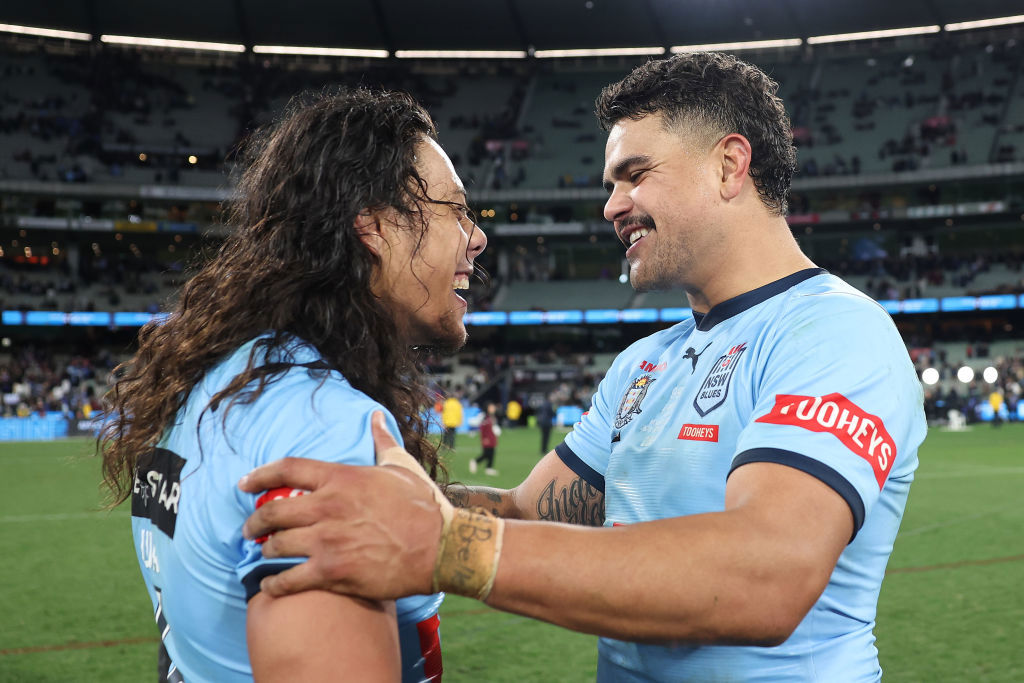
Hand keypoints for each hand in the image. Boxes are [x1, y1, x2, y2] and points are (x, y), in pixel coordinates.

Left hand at [238, 412, 443, 598]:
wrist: (442, 548)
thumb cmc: (422, 506)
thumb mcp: (401, 466)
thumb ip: (382, 441)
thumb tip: (376, 417)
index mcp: (341, 478)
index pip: (287, 469)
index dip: (259, 475)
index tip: (244, 484)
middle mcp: (328, 507)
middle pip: (273, 511)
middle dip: (255, 522)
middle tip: (250, 529)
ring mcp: (328, 542)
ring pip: (277, 546)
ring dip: (266, 551)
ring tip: (266, 555)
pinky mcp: (333, 573)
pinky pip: (289, 580)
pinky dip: (274, 585)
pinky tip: (271, 586)